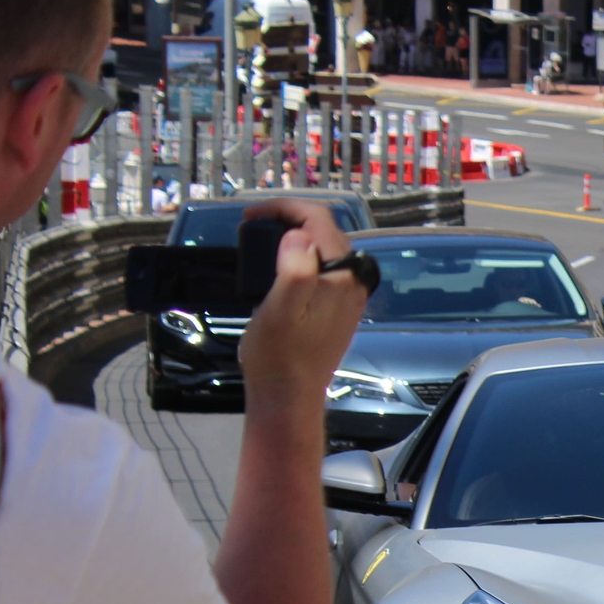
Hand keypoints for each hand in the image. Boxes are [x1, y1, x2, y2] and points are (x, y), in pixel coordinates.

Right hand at [237, 201, 370, 404]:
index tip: (250, 216)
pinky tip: (281, 266)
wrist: (291, 396)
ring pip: (326, 248)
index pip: (318, 218)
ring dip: (296, 236)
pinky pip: (326, 268)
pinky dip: (304, 256)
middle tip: (252, 227)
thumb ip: (294, 271)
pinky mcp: (341, 308)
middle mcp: (353, 282)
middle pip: (325, 229)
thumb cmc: (279, 355)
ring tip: (262, 241)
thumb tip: (299, 237)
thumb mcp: (279, 309)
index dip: (283, 207)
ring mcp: (349, 296)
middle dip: (289, 218)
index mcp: (340, 276)